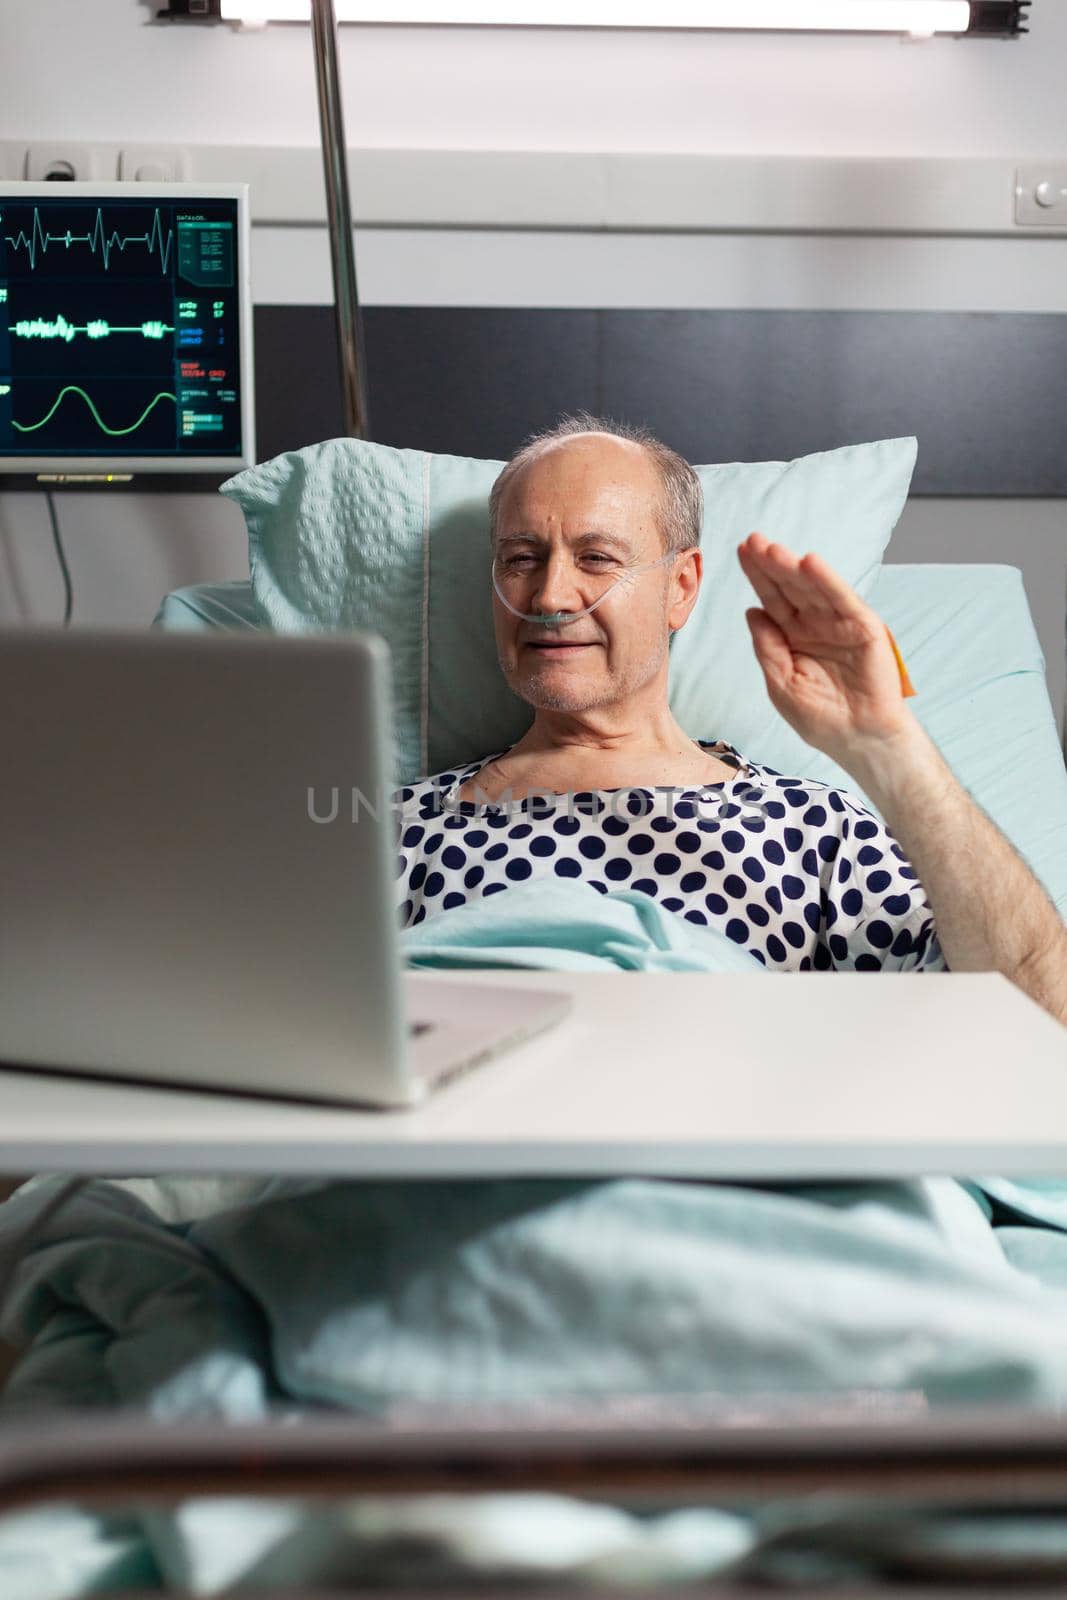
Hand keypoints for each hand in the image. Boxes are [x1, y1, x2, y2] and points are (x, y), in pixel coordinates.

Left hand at [737, 532, 914, 764]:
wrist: (858, 740)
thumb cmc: (821, 718)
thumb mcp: (781, 684)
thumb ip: (767, 647)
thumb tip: (752, 611)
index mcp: (793, 636)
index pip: (772, 599)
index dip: (757, 576)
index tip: (740, 551)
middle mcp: (816, 624)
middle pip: (789, 587)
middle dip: (771, 564)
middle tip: (752, 541)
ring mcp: (840, 624)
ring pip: (813, 588)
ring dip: (793, 567)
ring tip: (773, 549)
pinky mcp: (864, 628)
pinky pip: (843, 600)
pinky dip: (828, 581)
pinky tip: (810, 564)